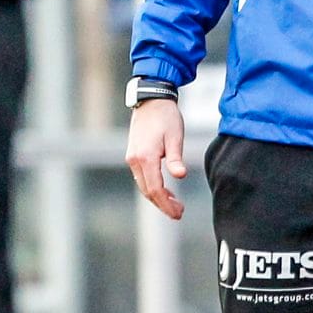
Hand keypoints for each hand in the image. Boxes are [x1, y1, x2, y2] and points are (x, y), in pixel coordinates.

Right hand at [126, 97, 187, 220]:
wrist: (151, 100)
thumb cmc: (166, 116)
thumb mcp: (175, 136)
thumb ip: (176, 158)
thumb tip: (180, 176)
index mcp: (145, 157)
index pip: (155, 189)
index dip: (167, 204)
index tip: (179, 213)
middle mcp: (134, 160)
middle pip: (147, 191)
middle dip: (163, 205)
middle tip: (179, 213)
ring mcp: (131, 158)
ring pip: (143, 186)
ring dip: (158, 197)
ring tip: (174, 204)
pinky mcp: (133, 155)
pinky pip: (141, 177)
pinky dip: (153, 187)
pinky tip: (165, 189)